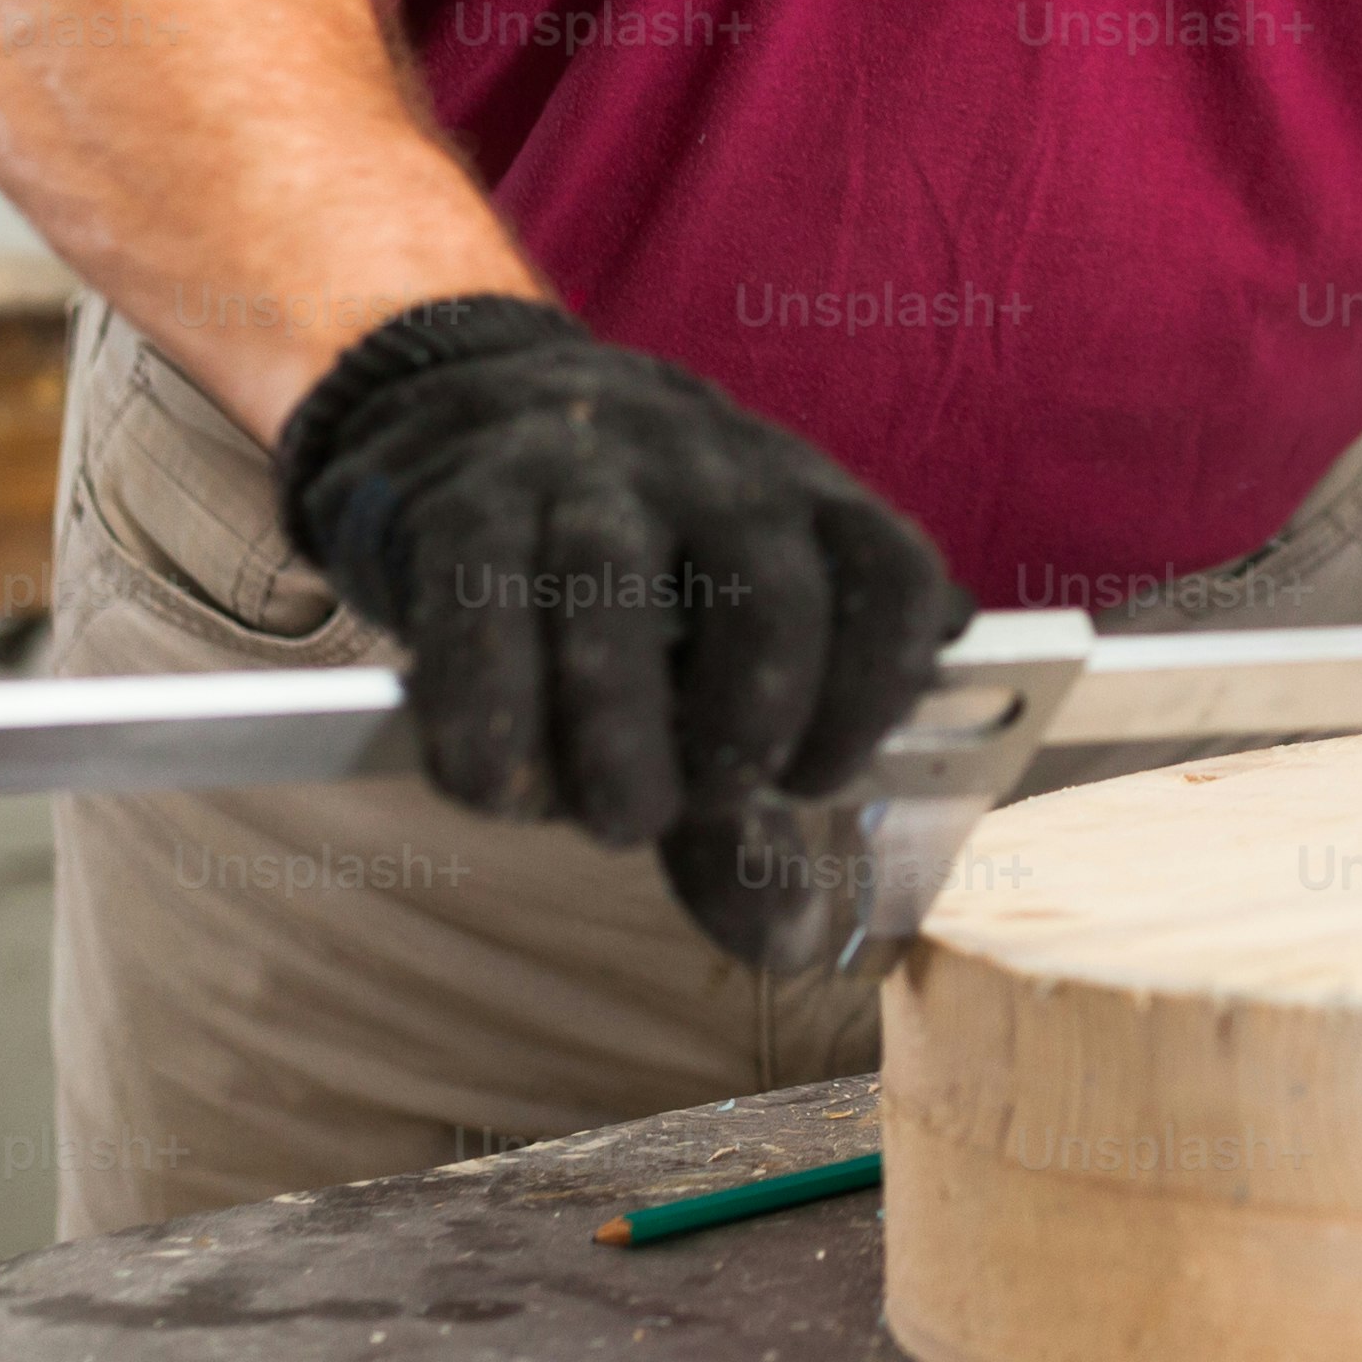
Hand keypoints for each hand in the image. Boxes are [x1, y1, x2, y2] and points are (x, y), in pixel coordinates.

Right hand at [274, 298, 970, 952]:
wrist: (484, 415)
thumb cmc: (632, 586)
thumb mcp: (703, 681)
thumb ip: (742, 816)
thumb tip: (786, 946)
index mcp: (810, 510)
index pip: (891, 582)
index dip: (875, 693)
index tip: (815, 782)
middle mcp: (719, 477)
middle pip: (766, 595)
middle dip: (742, 729)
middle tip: (696, 809)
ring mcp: (594, 474)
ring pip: (613, 585)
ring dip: (615, 727)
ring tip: (612, 817)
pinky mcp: (470, 497)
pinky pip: (480, 598)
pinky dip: (486, 707)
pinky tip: (493, 787)